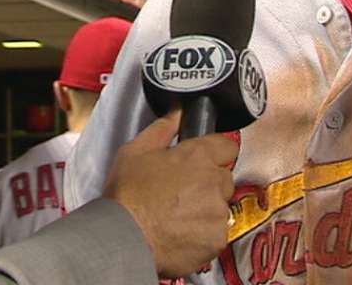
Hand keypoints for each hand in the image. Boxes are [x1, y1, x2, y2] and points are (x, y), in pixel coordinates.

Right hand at [102, 109, 237, 277]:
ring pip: (221, 207)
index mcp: (197, 156)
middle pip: (224, 179)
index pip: (227, 146)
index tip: (204, 162)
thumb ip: (163, 128)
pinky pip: (217, 233)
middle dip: (209, 184)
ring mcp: (218, 212)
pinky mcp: (217, 238)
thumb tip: (178, 112)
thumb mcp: (135, 151)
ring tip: (178, 216)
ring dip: (206, 210)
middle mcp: (213, 182)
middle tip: (182, 193)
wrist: (124, 238)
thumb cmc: (127, 196)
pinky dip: (204, 235)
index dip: (215, 154)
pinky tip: (182, 233)